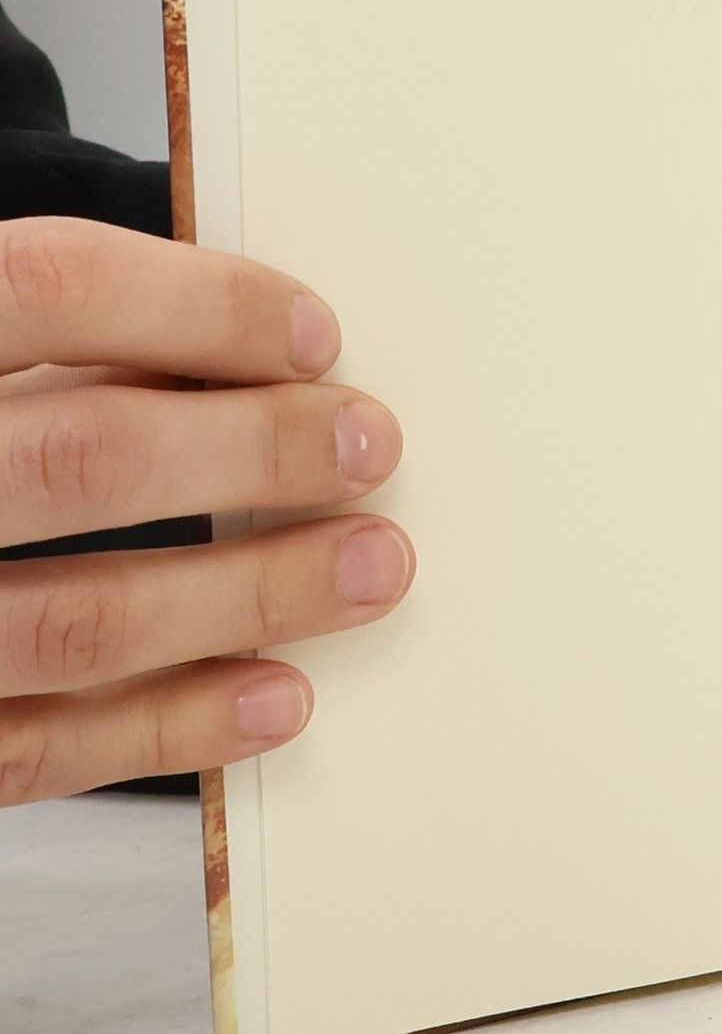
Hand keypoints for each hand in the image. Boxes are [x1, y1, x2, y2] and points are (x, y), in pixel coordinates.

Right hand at [0, 218, 409, 803]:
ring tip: (371, 567)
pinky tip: (282, 694)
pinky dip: (174, 725)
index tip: (318, 334)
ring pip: (79, 619)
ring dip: (251, 595)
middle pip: (85, 458)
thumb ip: (45, 344)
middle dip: (257, 454)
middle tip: (372, 447)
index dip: (202, 305)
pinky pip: (37, 748)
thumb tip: (252, 353)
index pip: (51, 286)